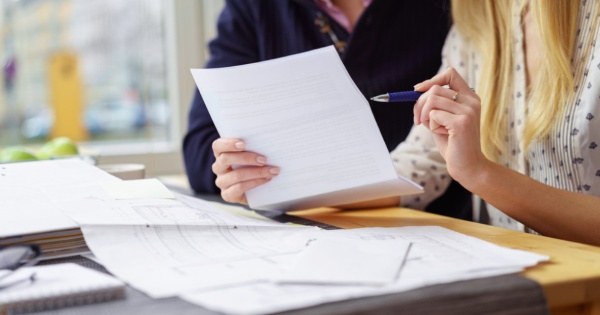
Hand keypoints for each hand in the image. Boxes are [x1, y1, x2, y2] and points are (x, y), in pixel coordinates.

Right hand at [212, 138, 279, 203]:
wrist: (255, 190)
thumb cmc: (253, 166)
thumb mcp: (252, 155)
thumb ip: (254, 147)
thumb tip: (268, 142)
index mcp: (221, 154)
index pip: (218, 146)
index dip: (228, 144)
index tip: (243, 144)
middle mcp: (218, 167)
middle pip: (226, 159)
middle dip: (247, 158)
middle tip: (264, 159)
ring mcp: (221, 182)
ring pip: (236, 175)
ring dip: (257, 172)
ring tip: (272, 171)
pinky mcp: (227, 195)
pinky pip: (240, 187)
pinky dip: (255, 182)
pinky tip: (266, 179)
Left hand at [412, 67, 488, 183]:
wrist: (468, 166)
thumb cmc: (453, 144)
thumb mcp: (442, 119)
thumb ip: (435, 105)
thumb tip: (417, 90)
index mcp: (469, 97)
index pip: (450, 73)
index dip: (431, 80)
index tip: (417, 90)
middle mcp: (471, 101)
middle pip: (434, 89)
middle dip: (419, 104)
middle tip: (418, 120)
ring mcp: (468, 111)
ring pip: (431, 101)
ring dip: (425, 116)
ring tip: (433, 128)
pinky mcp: (461, 123)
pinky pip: (434, 115)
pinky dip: (431, 126)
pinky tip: (442, 135)